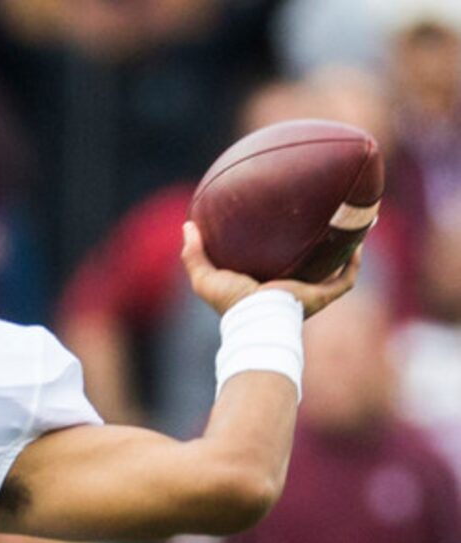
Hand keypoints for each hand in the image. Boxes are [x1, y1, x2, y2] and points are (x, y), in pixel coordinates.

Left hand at [182, 220, 362, 319]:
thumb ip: (194, 255)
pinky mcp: (322, 296)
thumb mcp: (206, 279)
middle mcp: (292, 288)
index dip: (285, 243)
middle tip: (327, 215)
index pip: (279, 261)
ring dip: (347, 247)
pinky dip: (354, 263)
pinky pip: (345, 279)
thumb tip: (187, 225)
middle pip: (313, 262)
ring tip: (357, 220)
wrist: (256, 322)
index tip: (287, 220)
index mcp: (268, 284)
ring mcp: (310, 293)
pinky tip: (360, 240)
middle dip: (322, 243)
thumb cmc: (232, 307)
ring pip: (336, 267)